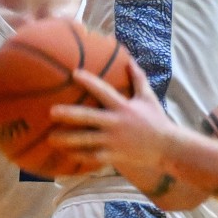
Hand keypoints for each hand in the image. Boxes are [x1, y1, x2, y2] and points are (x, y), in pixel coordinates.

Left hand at [49, 61, 176, 173]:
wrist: (167, 147)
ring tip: (50, 138)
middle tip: (51, 111)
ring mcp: (113, 141)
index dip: (88, 81)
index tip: (74, 73)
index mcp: (123, 107)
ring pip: (85, 141)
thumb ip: (138, 79)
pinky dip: (78, 155)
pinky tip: (67, 154)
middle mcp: (116, 123)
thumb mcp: (149, 98)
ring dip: (66, 139)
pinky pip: (91, 157)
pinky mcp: (113, 156)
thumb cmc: (157, 120)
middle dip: (68, 114)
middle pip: (87, 118)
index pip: (103, 91)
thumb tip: (130, 60)